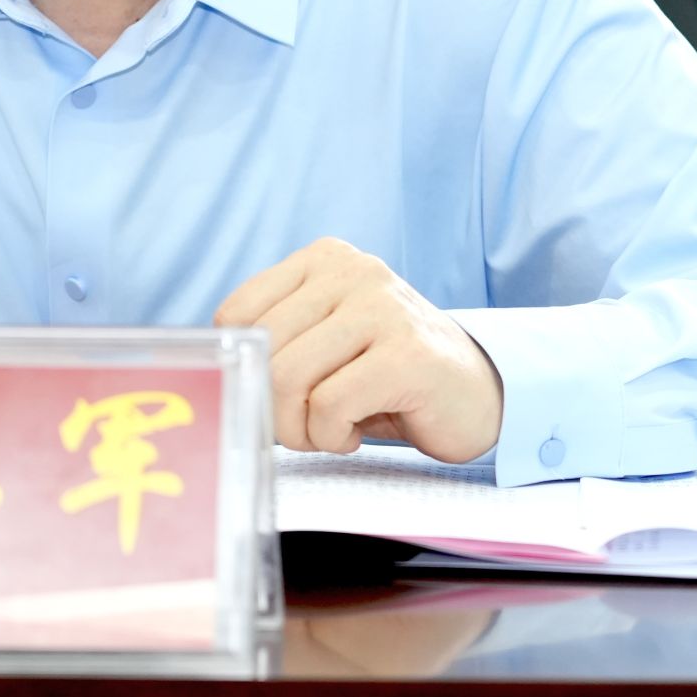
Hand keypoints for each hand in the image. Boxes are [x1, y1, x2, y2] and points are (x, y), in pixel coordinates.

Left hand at [213, 237, 503, 461]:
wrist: (478, 394)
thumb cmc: (386, 375)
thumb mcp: (326, 340)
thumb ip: (279, 340)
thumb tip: (218, 374)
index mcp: (323, 259)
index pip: (237, 312)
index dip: (241, 368)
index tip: (267, 397)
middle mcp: (353, 271)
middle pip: (263, 350)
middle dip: (272, 410)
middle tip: (302, 430)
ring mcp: (383, 308)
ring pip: (290, 379)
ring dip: (301, 430)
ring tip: (329, 432)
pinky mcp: (408, 354)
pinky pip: (331, 406)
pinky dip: (333, 436)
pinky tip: (357, 432)